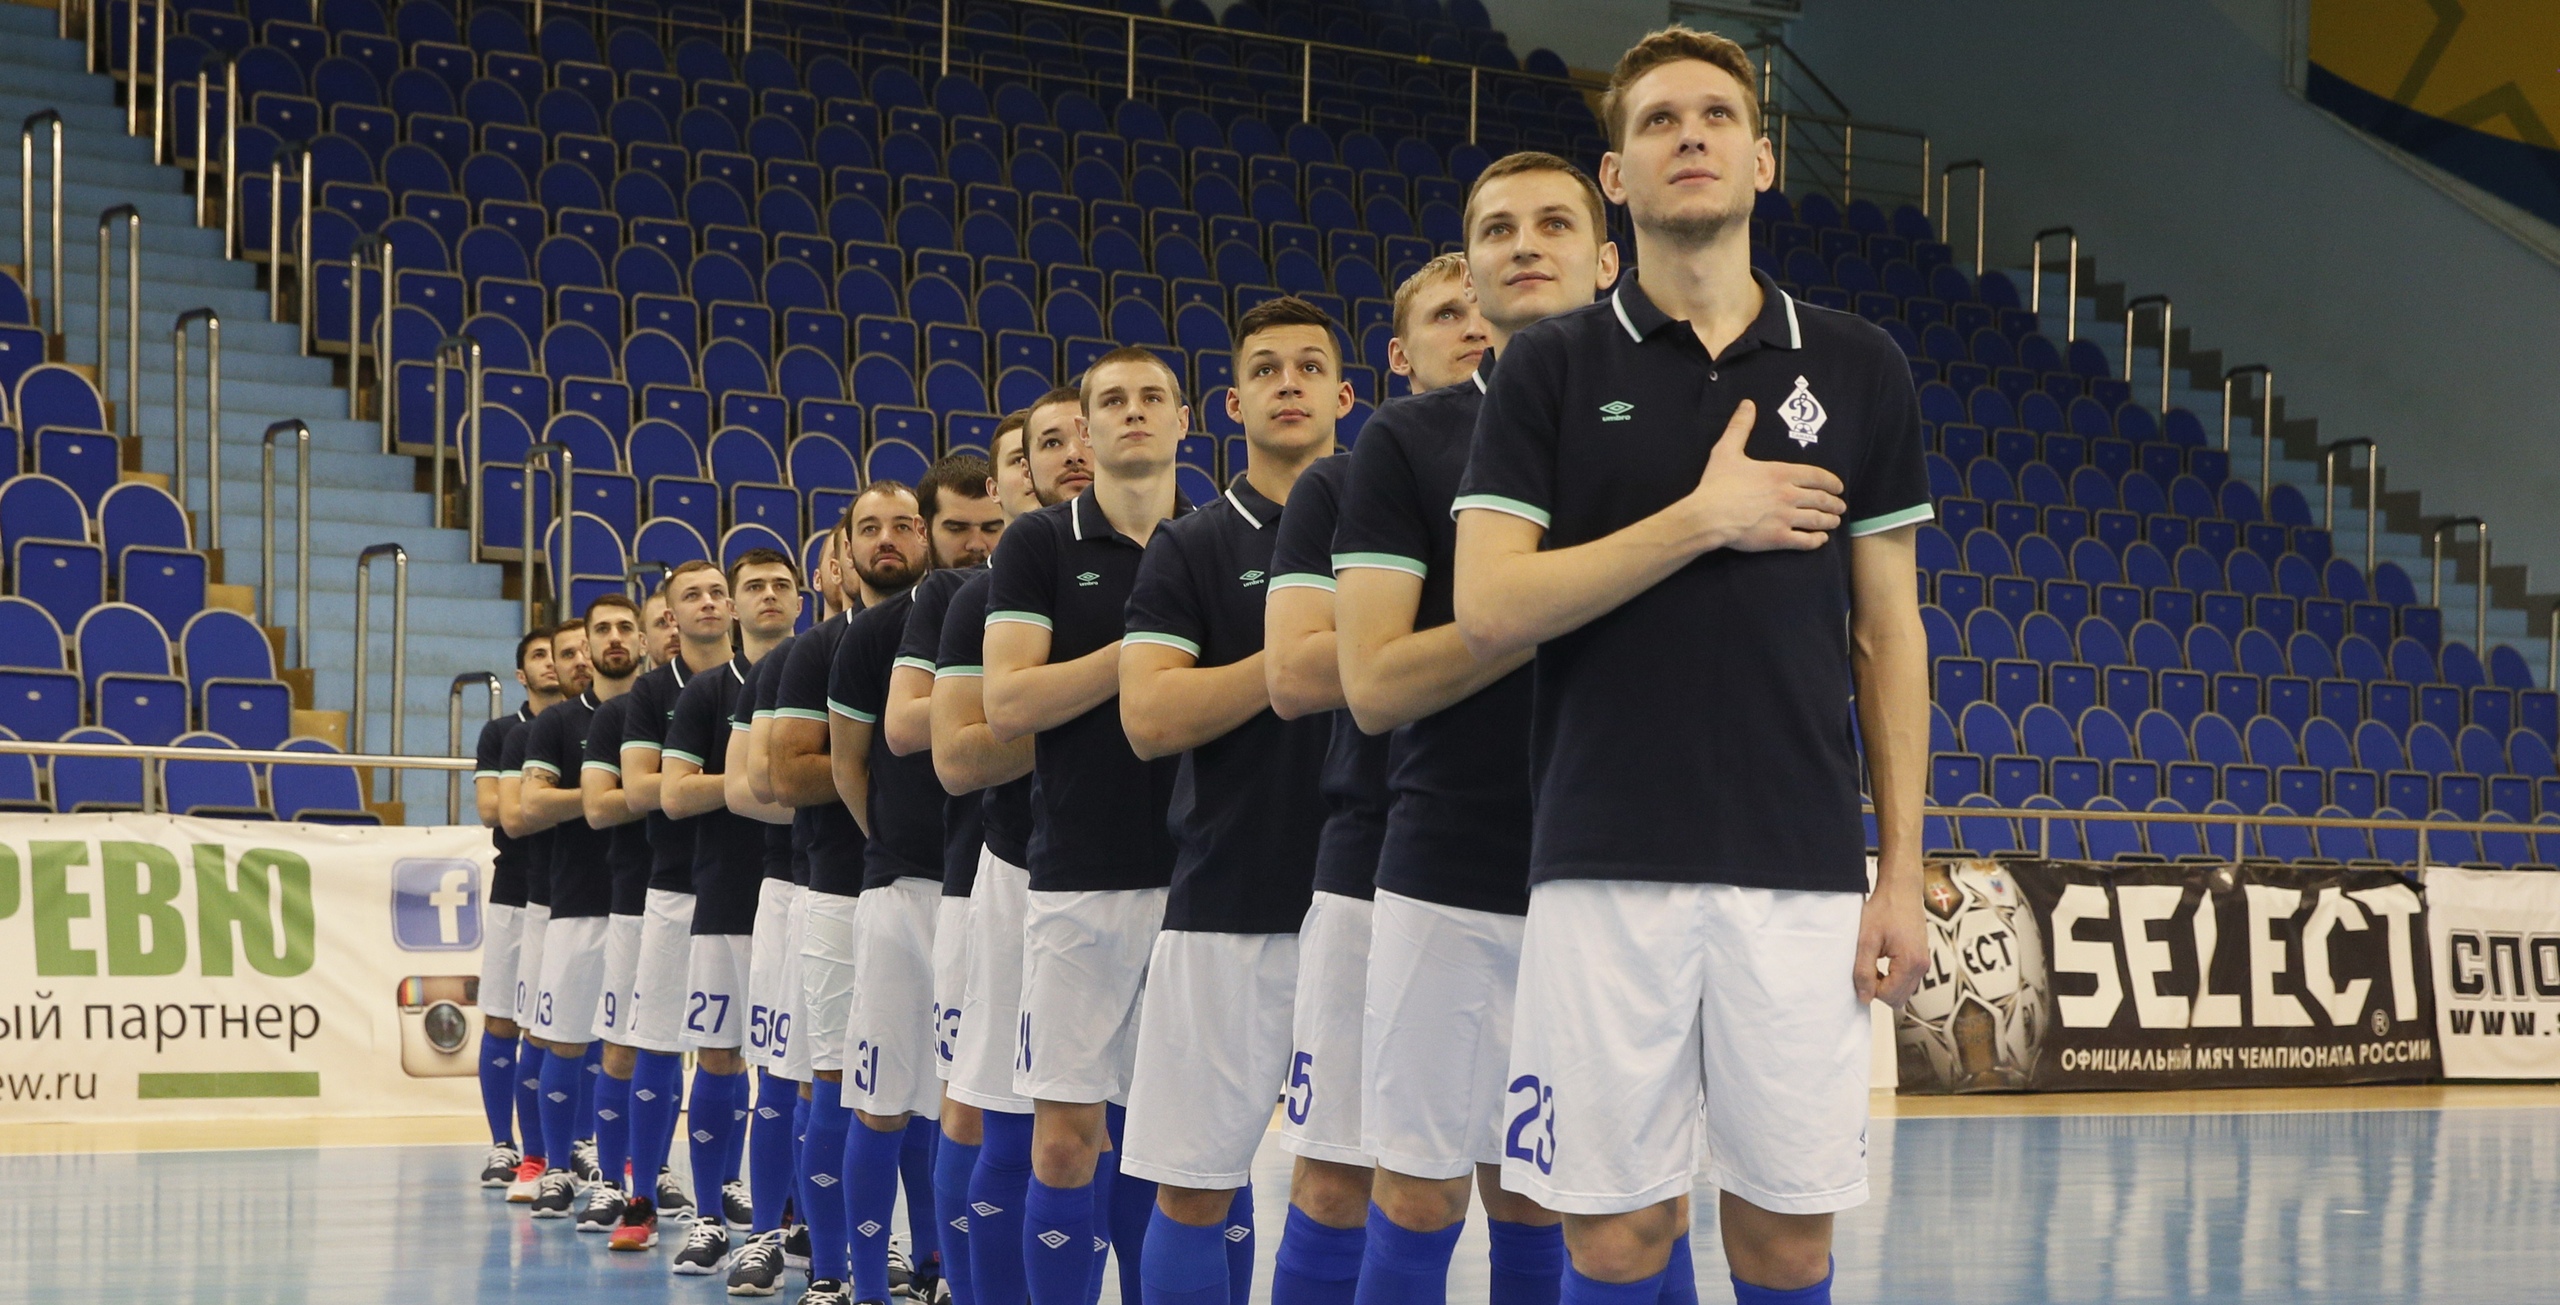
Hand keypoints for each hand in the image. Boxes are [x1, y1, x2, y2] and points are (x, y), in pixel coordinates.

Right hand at [1684, 400, 1846, 552]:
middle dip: (1834, 503)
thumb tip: (1748, 404)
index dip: (1831, 482)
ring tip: (1835, 521)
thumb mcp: (1727, 450)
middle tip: (1841, 506)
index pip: (1816, 476)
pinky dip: (1817, 540)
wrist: (1708, 516)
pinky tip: (1821, 539)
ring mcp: (1785, 517)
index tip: (1839, 487)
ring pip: (1817, 519)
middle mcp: (1788, 494)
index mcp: (1780, 473)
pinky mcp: (1778, 538)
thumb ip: (1740, 427)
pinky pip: (1805, 541)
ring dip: (1829, 520)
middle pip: (1821, 499)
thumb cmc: (1717, 484)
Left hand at [1854, 876, 1926, 1007]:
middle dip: (1880, 989)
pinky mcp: (1922, 957)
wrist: (1901, 888)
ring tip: (1874, 960)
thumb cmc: (1885, 908)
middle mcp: (1922, 966)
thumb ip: (1864, 971)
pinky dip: (1893, 976)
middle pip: (1900, 998)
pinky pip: (1907, 979)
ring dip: (1887, 983)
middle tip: (1867, 966)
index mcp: (1910, 963)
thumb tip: (1864, 997)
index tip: (1862, 970)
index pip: (1890, 997)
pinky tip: (1882, 958)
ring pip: (1904, 990)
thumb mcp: (1866, 940)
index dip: (1871, 989)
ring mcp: (1924, 962)